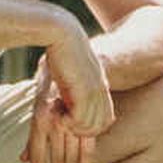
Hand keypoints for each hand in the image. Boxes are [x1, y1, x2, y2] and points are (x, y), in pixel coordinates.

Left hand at [23, 87, 98, 162]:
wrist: (69, 56)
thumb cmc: (49, 85)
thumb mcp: (36, 108)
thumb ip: (33, 137)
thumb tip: (23, 160)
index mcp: (41, 118)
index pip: (39, 153)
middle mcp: (57, 120)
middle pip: (58, 157)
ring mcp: (75, 119)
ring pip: (75, 154)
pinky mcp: (92, 117)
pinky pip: (90, 145)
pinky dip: (86, 160)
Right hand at [38, 20, 115, 140]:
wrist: (62, 32)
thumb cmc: (59, 49)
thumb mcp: (70, 70)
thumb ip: (73, 85)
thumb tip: (61, 99)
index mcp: (100, 86)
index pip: (105, 119)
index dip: (87, 126)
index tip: (67, 120)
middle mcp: (101, 91)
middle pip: (100, 126)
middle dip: (80, 131)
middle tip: (62, 122)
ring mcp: (94, 91)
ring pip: (91, 126)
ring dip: (72, 128)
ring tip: (58, 119)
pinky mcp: (84, 91)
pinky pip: (80, 120)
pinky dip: (68, 124)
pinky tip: (57, 116)